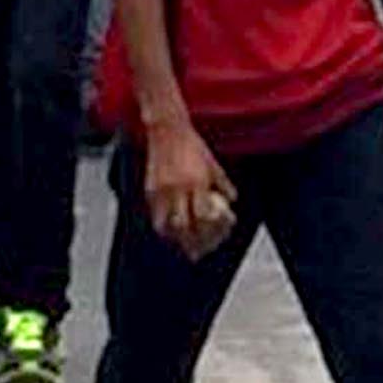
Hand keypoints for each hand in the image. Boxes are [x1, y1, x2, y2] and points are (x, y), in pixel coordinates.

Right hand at [140, 123, 237, 260]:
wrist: (167, 129)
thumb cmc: (193, 144)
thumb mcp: (213, 163)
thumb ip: (223, 183)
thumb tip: (232, 200)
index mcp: (197, 182)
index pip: (204, 216)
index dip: (210, 231)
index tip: (215, 238)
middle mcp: (179, 189)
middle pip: (184, 226)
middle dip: (192, 243)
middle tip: (198, 253)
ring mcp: (162, 190)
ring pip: (166, 225)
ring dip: (175, 239)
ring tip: (182, 246)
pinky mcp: (150, 189)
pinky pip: (155, 215)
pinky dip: (163, 227)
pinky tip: (169, 231)